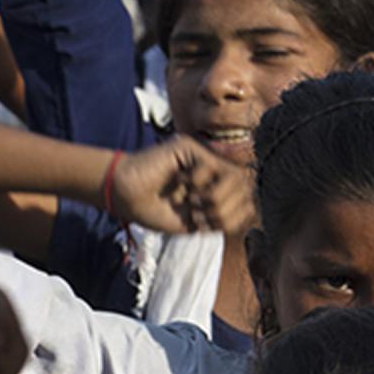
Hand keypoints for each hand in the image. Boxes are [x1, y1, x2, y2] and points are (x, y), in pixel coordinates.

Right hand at [108, 136, 254, 236]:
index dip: (238, 215)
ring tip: (193, 203)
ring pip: (234, 176)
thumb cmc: (152, 210)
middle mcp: (213, 169)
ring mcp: (203, 156)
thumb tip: (251, 214)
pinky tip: (180, 184)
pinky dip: (198, 182)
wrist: (122, 197)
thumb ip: (220, 219)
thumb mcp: (192, 223)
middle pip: (245, 188)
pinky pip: (211, 166)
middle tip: (201, 217)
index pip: (246, 197)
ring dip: (215, 198)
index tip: (212, 225)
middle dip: (225, 210)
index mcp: (215, 186)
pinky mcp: (190, 148)